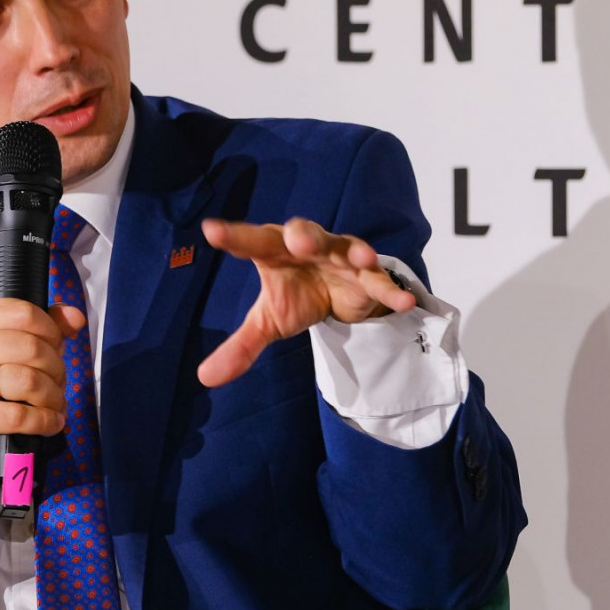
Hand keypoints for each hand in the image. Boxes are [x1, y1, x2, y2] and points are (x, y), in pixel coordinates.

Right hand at [0, 298, 83, 536]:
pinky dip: (44, 421)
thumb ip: (45, 327)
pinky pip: (19, 415)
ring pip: (27, 380)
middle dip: (56, 368)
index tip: (56, 348)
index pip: (24, 313)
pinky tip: (50, 422)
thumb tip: (76, 317)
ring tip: (54, 403)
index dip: (51, 332)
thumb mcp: (9, 351)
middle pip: (30, 347)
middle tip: (58, 382)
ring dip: (52, 396)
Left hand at [196, 216, 416, 387]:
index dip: (233, 237)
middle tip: (298, 238)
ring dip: (356, 251)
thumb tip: (206, 378)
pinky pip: (379, 281)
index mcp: (275, 252)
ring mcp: (341, 257)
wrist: (339, 297)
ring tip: (363, 257)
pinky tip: (403, 303)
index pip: (251, 242)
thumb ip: (242, 345)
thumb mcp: (269, 322)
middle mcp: (308, 247)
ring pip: (347, 248)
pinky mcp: (368, 276)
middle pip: (304, 233)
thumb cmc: (297, 295)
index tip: (210, 231)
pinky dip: (390, 291)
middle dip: (305, 234)